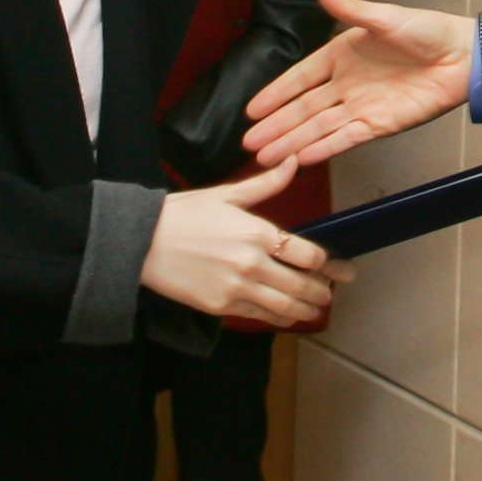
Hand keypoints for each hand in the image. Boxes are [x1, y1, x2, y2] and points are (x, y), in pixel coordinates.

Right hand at [139, 161, 352, 327]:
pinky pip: (260, 316)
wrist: (142, 242)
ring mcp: (237, 289)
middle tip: (333, 293)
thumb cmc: (184, 214)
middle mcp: (252, 264)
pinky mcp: (221, 307)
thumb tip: (292, 162)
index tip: (338, 269)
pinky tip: (287, 316)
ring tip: (317, 309)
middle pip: (302, 285)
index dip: (328, 265)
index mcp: (258, 233)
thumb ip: (266, 183)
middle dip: (323, 292)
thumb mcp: (226, 194)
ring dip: (306, 309)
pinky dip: (279, 318)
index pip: (308, 255)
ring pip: (285, 306)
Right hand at [242, 0, 471, 165]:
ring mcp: (362, 107)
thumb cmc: (429, 31)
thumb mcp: (385, 16)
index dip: (275, 93)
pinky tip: (302, 158)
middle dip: (276, 126)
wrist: (463, 57)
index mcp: (343, 55)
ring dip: (292, 143)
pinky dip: (323, 148)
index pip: (300, 78)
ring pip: (319, 128)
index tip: (252, 109)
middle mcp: (347, 84)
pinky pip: (345, 138)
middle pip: (304, 109)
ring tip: (265, 157)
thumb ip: (349, 8)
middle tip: (248, 142)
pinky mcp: (380, 125)